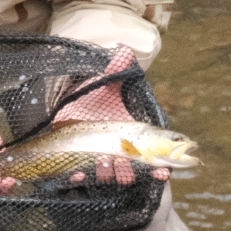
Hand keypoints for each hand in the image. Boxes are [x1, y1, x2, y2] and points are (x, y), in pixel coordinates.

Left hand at [55, 48, 166, 185]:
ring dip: (107, 173)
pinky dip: (80, 178)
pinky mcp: (78, 165)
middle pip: (129, 172)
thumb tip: (123, 51)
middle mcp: (119, 155)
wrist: (68, 111)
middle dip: (127, 171)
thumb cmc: (95, 99)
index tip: (162, 172)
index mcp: (133, 139)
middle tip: (122, 161)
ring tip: (102, 162)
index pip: (153, 160)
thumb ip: (116, 72)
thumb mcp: (105, 86)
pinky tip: (76, 175)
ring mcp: (100, 162)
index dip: (160, 170)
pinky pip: (81, 178)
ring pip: (108, 177)